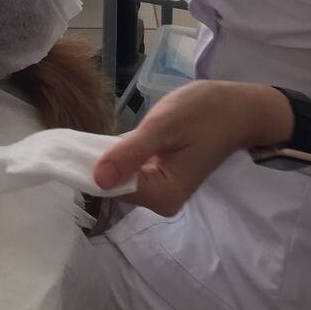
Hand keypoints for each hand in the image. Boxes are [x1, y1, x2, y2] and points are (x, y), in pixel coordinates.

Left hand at [94, 81, 287, 216]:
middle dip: (101, 161)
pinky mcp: (163, 178)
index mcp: (163, 194)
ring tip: (100, 133)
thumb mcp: (164, 125)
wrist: (238, 108)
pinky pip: (132, 170)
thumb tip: (97, 178)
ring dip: (111, 157)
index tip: (72, 145)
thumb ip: (131, 152)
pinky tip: (118, 139)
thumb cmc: (205, 112)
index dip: (91, 166)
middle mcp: (162, 201)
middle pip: (115, 185)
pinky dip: (123, 155)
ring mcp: (163, 191)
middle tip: (86, 132)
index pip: (112, 188)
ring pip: (121, 177)